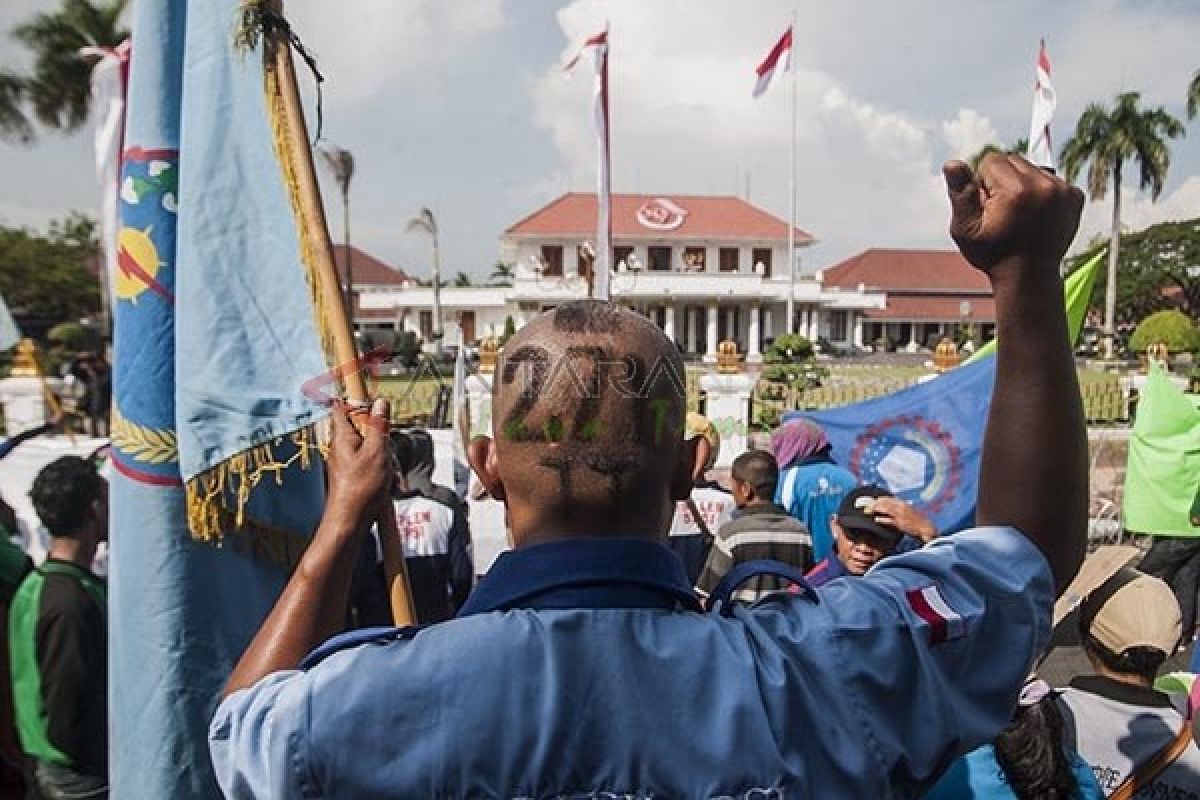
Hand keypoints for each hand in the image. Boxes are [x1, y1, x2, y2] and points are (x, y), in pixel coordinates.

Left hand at [325, 398, 391, 529]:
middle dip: (379, 436)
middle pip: (362, 429)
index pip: (343, 407)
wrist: (349, 522)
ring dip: (383, 457)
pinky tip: (386, 484)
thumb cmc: (360, 488)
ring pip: (369, 449)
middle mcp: (340, 447)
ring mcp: (345, 463)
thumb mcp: (377, 451)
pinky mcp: (352, 476)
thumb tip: (380, 403)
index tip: (372, 400)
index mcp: (342, 436)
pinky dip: (381, 472)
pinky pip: (370, 465)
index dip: (357, 401)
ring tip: (387, 472)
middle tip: (386, 448)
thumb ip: (379, 425)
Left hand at [872, 497, 936, 543]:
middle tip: (867, 506)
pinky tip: (876, 519)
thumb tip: (888, 508)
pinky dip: (882, 519)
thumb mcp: (907, 511)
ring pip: (885, 509)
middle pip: (884, 502)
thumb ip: (898, 508)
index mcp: (902, 503)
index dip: (878, 499)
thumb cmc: (916, 521)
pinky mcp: (900, 523)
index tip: (872, 501)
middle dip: (874, 503)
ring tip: (869, 511)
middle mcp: (901, 507)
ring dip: (876, 509)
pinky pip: (889, 520)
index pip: (888, 498)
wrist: (925, 528)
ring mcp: (900, 515)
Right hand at [944, 155, 1083, 279]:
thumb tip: (952, 163)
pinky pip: (1052, 179)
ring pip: (1033, 169)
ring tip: (1021, 214)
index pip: (992, 160)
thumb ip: (960, 193)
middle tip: (1004, 211)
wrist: (1029, 275)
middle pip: (1014, 160)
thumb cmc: (994, 255)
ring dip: (1024, 185)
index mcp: (1016, 190)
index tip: (988, 207)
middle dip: (1003, 181)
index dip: (983, 183)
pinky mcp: (1075, 196)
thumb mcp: (966, 228)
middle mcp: (1044, 185)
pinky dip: (1042, 192)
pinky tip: (1036, 215)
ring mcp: (1063, 190)